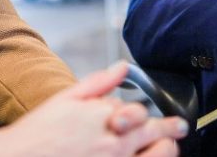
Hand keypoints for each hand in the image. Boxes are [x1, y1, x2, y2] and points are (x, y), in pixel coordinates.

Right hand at [0, 62, 186, 156]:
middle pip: (153, 132)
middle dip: (170, 127)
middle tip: (178, 126)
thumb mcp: (66, 99)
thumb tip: (121, 67)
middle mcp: (112, 142)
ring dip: (165, 148)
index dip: (140, 111)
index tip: (144, 112)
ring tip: (168, 146)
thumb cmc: (38, 133)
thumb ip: (98, 83)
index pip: (136, 110)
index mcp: (103, 117)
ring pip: (155, 155)